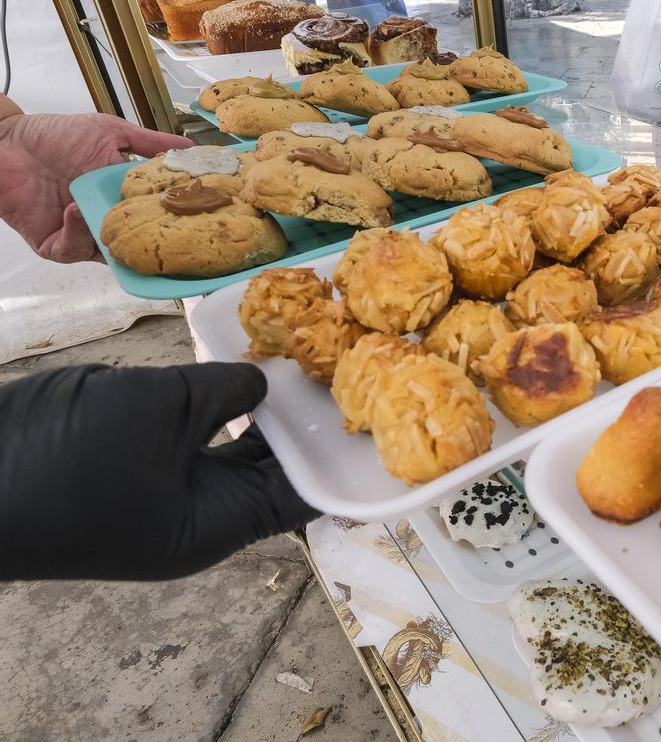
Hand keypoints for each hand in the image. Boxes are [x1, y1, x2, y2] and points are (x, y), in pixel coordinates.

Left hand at [0, 108, 188, 262]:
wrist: (6, 141)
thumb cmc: (55, 135)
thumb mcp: (112, 132)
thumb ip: (151, 143)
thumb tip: (193, 146)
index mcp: (122, 200)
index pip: (154, 220)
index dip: (171, 223)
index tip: (190, 218)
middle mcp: (104, 221)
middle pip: (135, 244)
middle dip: (149, 243)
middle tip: (164, 234)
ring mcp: (79, 235)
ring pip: (107, 253)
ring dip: (111, 238)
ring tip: (112, 215)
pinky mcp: (53, 244)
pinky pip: (71, 251)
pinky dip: (77, 235)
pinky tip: (76, 211)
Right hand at [0, 363, 319, 580]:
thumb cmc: (71, 458)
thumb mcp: (163, 411)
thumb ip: (224, 392)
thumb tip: (262, 382)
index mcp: (216, 526)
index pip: (300, 496)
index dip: (337, 457)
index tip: (369, 410)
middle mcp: (198, 514)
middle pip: (271, 470)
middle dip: (302, 423)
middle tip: (342, 365)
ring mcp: (162, 487)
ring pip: (232, 446)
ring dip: (261, 406)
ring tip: (303, 353)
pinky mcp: (133, 456)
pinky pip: (192, 428)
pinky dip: (216, 397)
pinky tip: (242, 357)